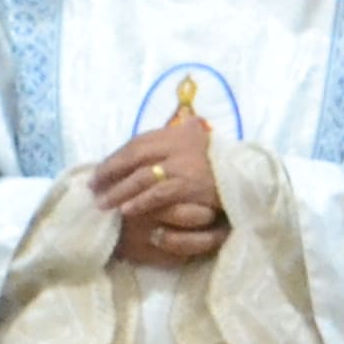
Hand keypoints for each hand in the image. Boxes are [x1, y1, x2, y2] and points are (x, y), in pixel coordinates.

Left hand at [85, 108, 228, 265]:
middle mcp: (181, 143)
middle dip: (110, 173)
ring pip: (141, 175)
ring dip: (119, 191)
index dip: (114, 158)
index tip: (98, 172)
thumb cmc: (219, 169)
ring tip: (104, 203)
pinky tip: (126, 210)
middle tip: (92, 188)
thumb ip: (172, 145)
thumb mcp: (196, 148)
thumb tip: (137, 151)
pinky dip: (139, 201)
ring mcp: (186, 164)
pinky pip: (158, 192)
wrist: (250, 181)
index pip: (138, 142)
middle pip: (134, 155)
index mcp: (179, 132)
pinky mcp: (191, 185)